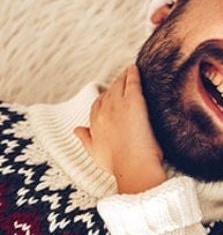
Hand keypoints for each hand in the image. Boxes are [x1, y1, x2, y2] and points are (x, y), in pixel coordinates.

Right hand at [74, 65, 166, 193]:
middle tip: (122, 78)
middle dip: (114, 84)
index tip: (110, 95)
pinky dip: (133, 73)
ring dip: (123, 77)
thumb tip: (76, 130)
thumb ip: (86, 139)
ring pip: (119, 85)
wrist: (133, 166)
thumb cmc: (118, 165)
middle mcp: (103, 111)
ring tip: (129, 71)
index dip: (104, 98)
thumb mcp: (95, 152)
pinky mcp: (134, 102)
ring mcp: (118, 105)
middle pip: (108, 92)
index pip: (97, 105)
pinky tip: (135, 68)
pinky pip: (132, 82)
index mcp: (94, 123)